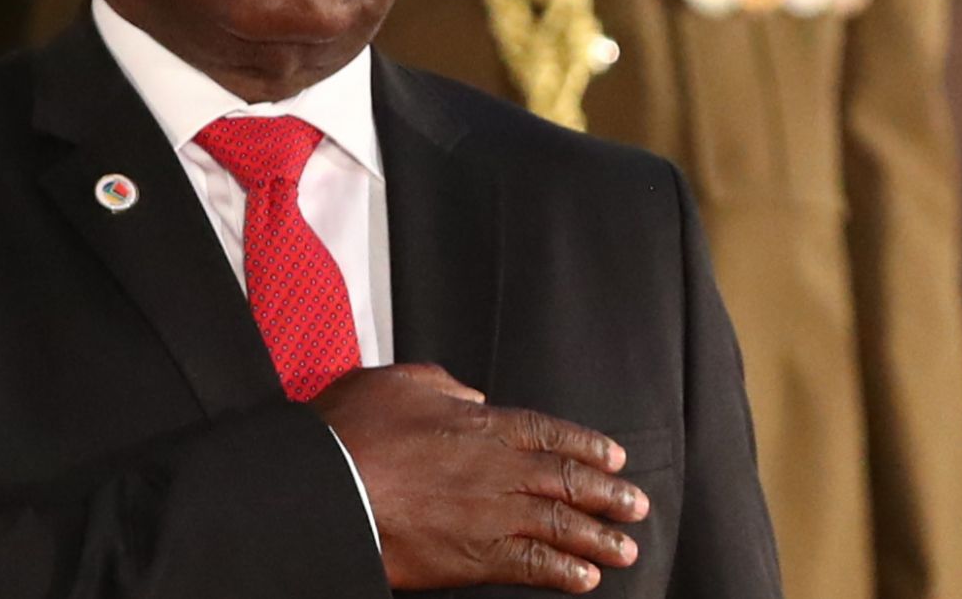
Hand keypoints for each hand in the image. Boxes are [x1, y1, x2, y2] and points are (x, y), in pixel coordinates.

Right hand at [311, 364, 650, 592]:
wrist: (325, 486)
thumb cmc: (350, 432)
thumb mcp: (396, 383)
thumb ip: (441, 384)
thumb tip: (471, 394)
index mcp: (478, 424)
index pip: (548, 433)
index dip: (586, 445)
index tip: (614, 457)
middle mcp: (495, 468)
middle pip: (565, 480)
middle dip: (606, 494)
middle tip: (635, 505)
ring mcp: (487, 514)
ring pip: (558, 526)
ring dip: (597, 538)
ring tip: (626, 549)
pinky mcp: (472, 557)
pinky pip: (530, 566)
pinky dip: (561, 573)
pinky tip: (584, 580)